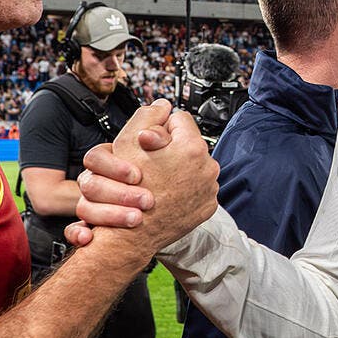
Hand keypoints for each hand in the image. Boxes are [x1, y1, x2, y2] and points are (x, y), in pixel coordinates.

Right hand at [69, 100, 218, 251]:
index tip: (152, 141)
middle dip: (173, 150)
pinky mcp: (209, 206)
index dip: (161, 129)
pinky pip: (200, 188)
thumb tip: (164, 105)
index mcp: (192, 147)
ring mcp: (210, 188)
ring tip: (160, 180)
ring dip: (180, 170)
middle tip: (155, 162)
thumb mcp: (129, 142)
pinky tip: (169, 194)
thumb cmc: (127, 189)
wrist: (131, 231)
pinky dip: (186, 189)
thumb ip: (148, 116)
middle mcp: (208, 167)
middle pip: (189, 144)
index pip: (180, 120)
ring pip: (195, 166)